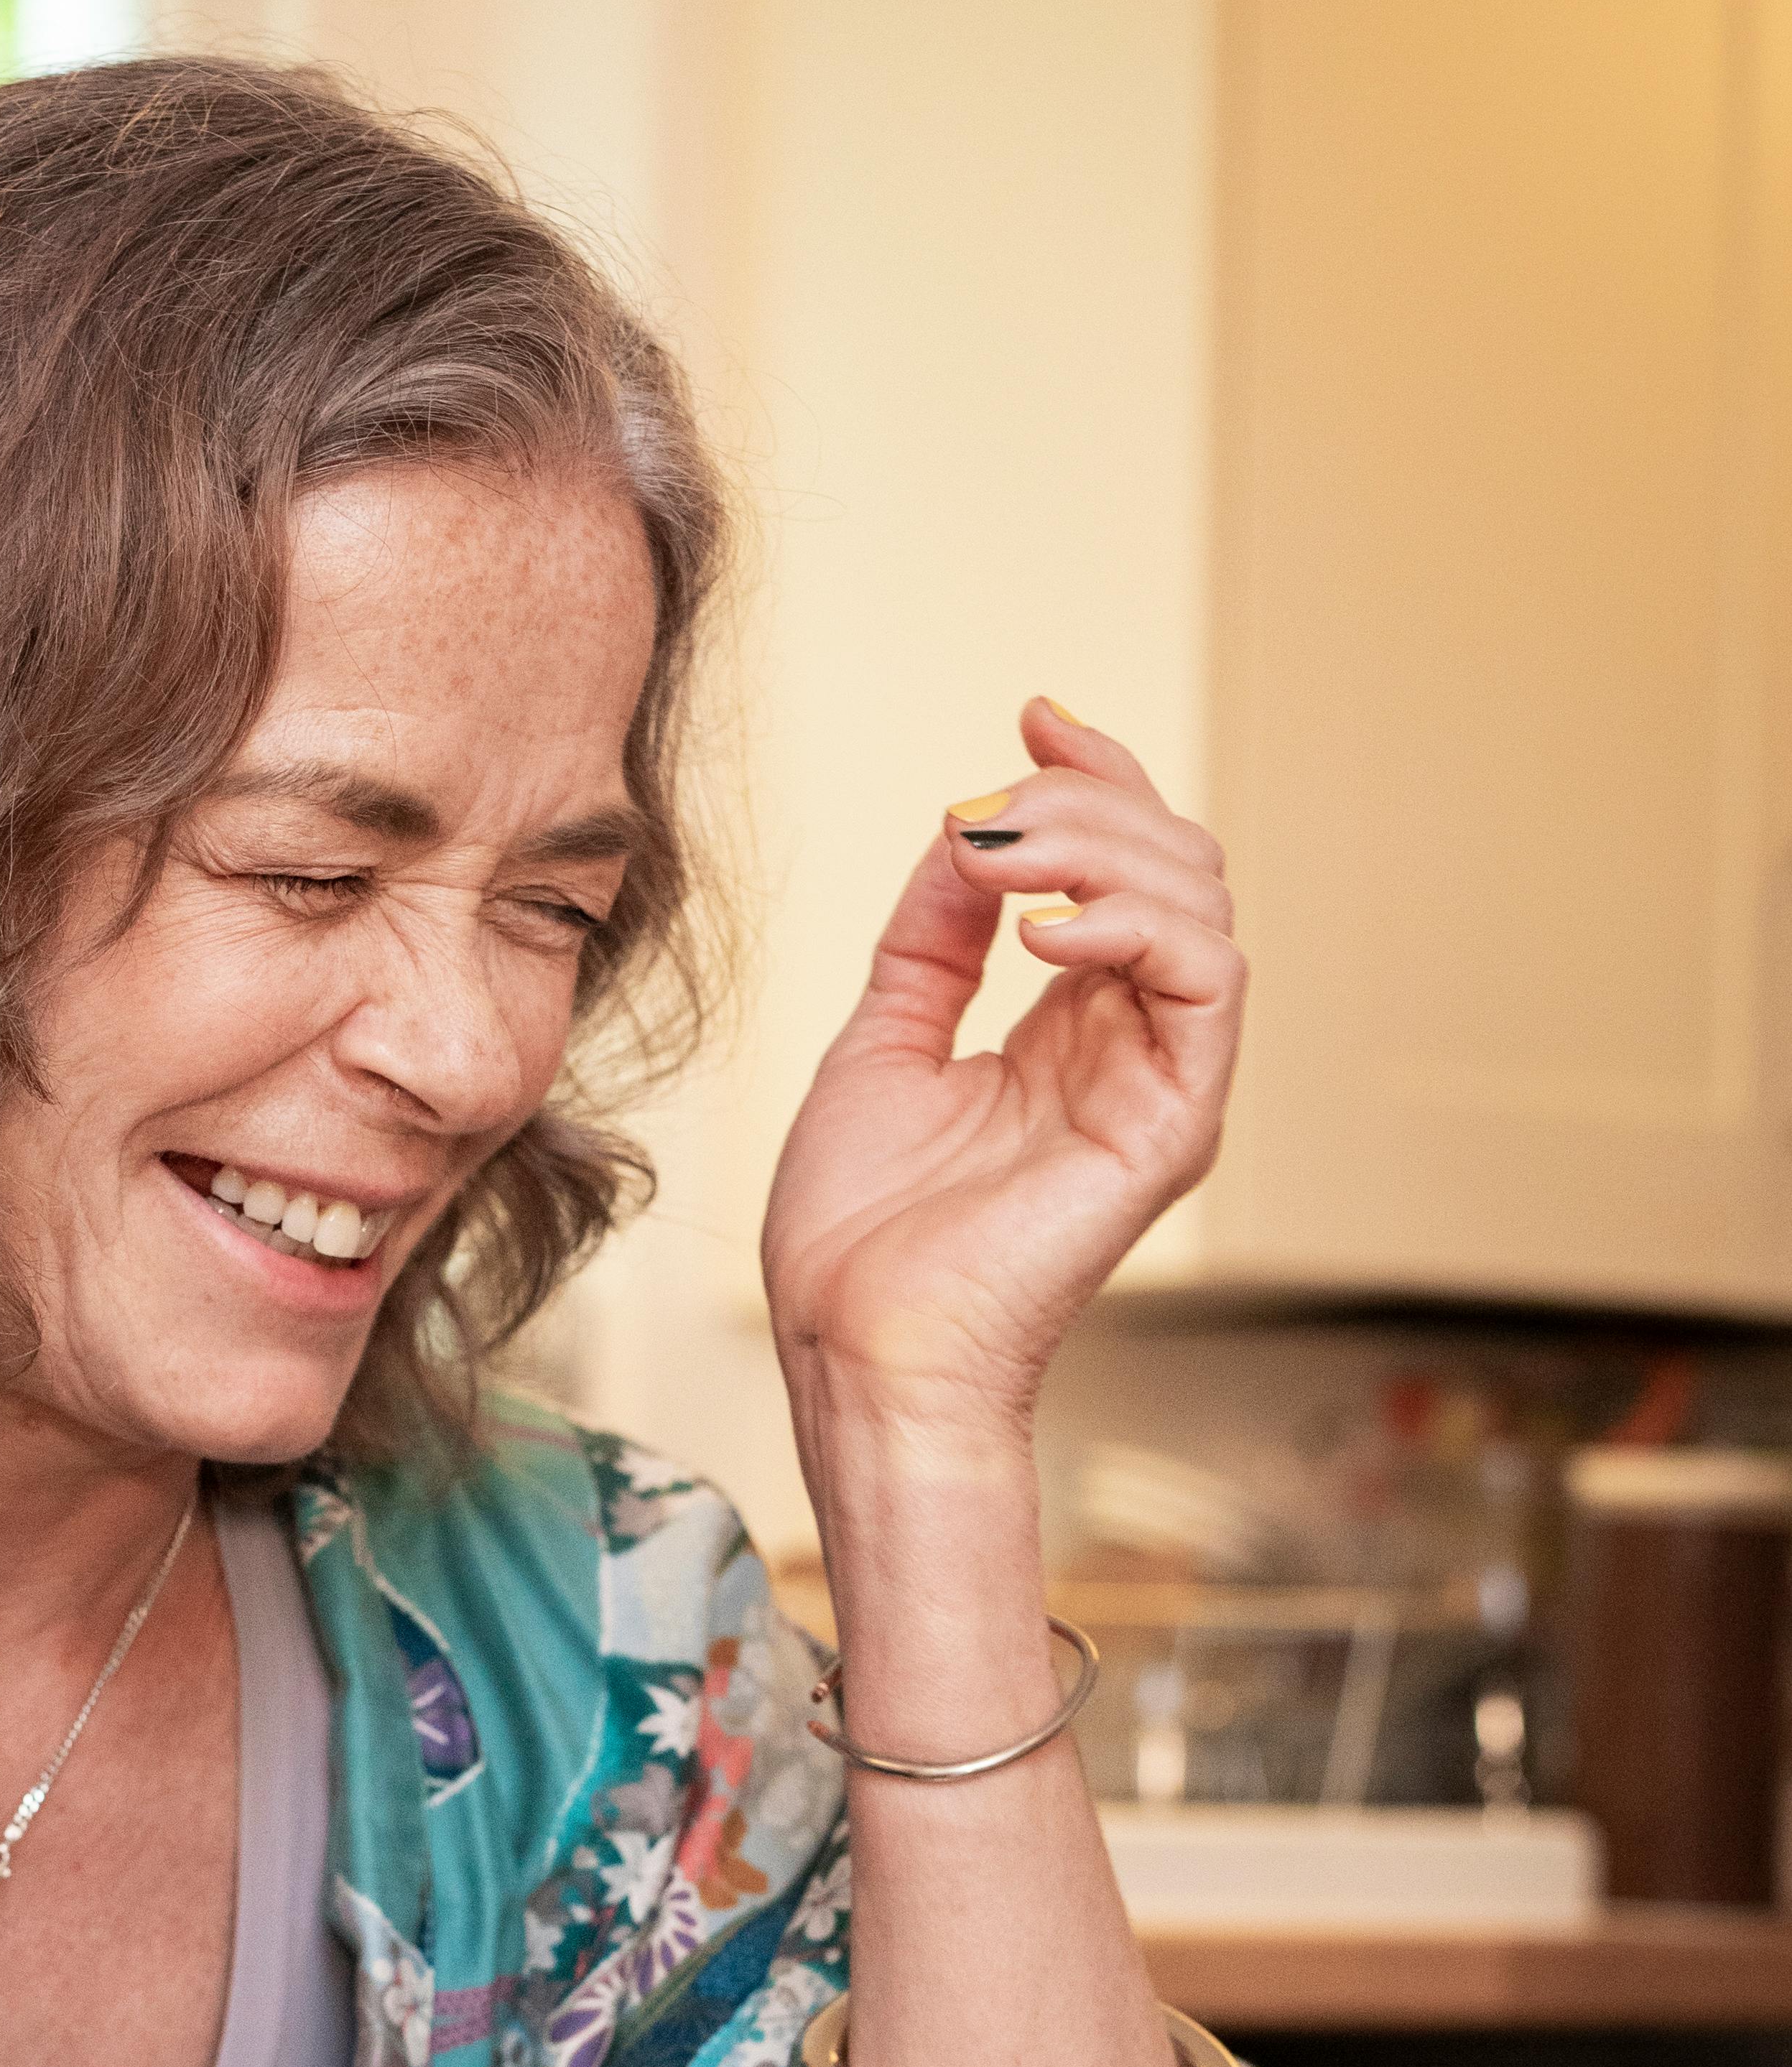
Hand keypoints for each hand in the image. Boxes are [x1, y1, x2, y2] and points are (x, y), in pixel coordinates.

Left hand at [760, 701, 1243, 1451]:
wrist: (856, 1347)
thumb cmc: (858, 1235)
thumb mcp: (879, 1042)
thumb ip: (929, 940)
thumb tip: (965, 831)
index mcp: (1071, 1029)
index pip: (1123, 870)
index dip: (1090, 781)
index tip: (1028, 719)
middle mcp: (1130, 1046)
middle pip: (1173, 865)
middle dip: (1085, 803)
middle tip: (986, 810)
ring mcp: (1161, 1084)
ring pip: (1201, 904)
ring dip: (1103, 849)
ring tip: (1001, 865)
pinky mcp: (1174, 1125)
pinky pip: (1210, 981)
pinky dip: (1136, 926)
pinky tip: (1044, 934)